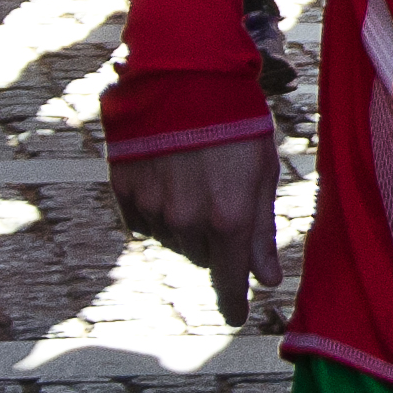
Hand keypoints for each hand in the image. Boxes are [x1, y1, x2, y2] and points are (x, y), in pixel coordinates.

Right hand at [111, 133, 281, 324]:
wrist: (184, 77)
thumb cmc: (236, 122)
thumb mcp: (262, 173)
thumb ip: (261, 231)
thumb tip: (268, 280)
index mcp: (228, 219)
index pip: (229, 279)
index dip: (232, 300)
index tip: (236, 315)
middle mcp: (187, 222)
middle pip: (202, 256)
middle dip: (214, 239)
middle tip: (220, 196)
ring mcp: (152, 208)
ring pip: (172, 239)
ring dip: (185, 223)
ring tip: (196, 177)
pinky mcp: (124, 192)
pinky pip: (142, 221)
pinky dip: (155, 210)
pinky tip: (168, 178)